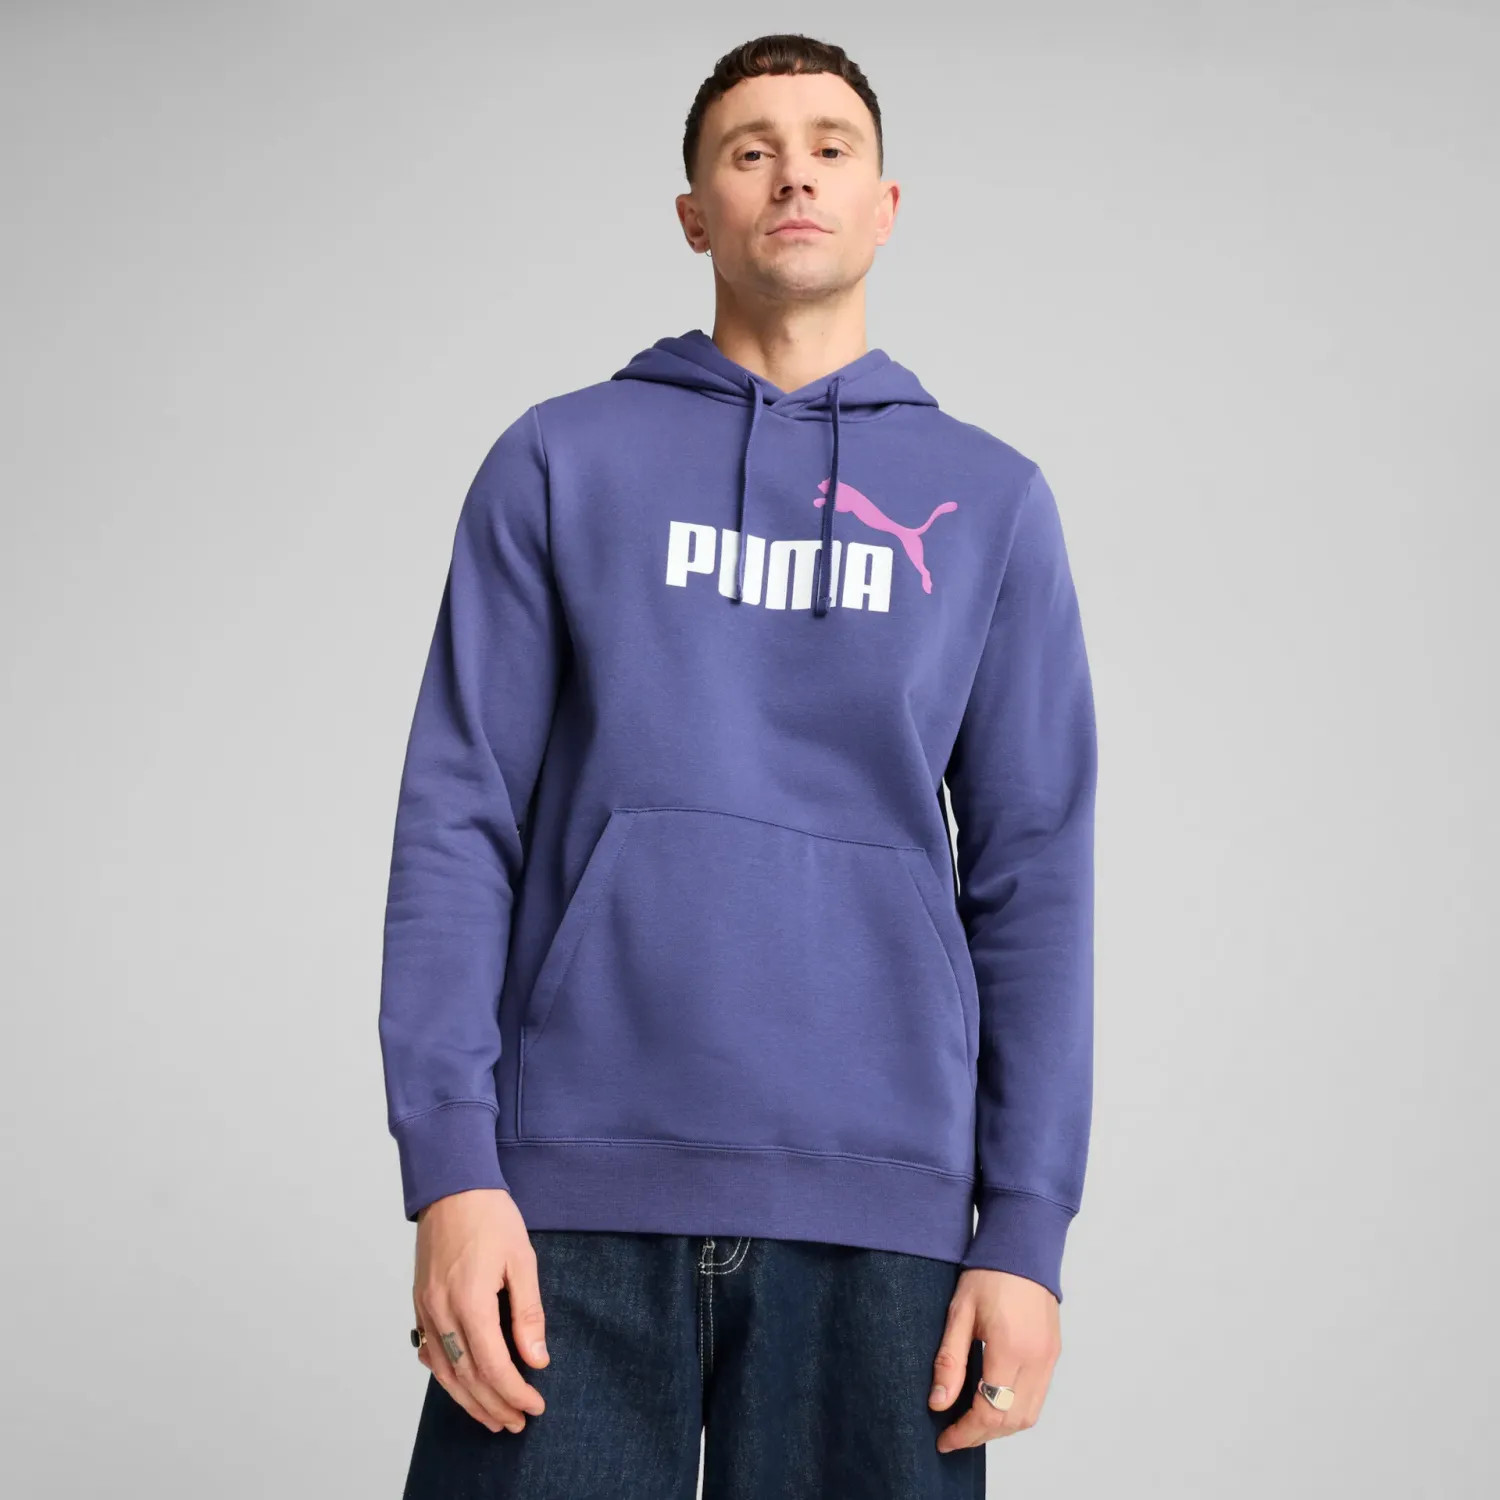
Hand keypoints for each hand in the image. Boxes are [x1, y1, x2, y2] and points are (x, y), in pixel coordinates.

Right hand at [412, 1188, 549, 1433]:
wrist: (452, 1186)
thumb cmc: (491, 1217)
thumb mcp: (522, 1260)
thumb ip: (528, 1313)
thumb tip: (537, 1358)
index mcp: (470, 1301)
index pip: (493, 1365)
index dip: (515, 1392)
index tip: (535, 1406)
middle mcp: (442, 1312)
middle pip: (466, 1378)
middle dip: (494, 1405)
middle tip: (517, 1422)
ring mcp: (426, 1309)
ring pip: (444, 1373)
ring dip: (469, 1400)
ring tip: (493, 1417)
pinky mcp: (420, 1303)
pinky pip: (430, 1353)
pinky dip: (447, 1377)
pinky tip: (461, 1386)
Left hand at [928, 1268, 1059, 1450]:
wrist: (1023, 1247)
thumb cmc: (988, 1274)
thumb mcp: (959, 1312)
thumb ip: (950, 1360)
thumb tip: (938, 1403)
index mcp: (1011, 1349)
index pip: (990, 1411)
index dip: (965, 1433)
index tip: (943, 1439)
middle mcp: (1036, 1360)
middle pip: (1011, 1421)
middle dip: (981, 1435)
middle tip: (953, 1435)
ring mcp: (1049, 1358)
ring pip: (1028, 1415)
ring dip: (1000, 1427)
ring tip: (970, 1423)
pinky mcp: (1053, 1354)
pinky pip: (1037, 1397)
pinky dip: (1015, 1411)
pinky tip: (993, 1403)